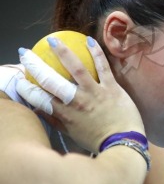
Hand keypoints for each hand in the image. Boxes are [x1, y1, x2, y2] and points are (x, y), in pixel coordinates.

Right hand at [16, 36, 144, 153]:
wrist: (124, 143)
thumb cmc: (98, 139)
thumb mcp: (72, 134)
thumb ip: (56, 121)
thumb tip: (39, 110)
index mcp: (65, 115)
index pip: (39, 98)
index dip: (26, 87)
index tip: (19, 77)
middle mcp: (76, 102)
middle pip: (51, 80)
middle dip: (35, 65)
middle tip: (26, 54)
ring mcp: (94, 93)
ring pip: (76, 68)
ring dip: (63, 52)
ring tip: (53, 40)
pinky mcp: (112, 88)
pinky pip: (103, 67)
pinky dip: (96, 52)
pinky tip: (89, 40)